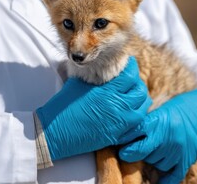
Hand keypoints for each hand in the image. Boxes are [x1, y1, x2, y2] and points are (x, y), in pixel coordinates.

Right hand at [36, 57, 151, 160]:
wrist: (54, 132)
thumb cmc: (63, 105)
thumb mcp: (78, 82)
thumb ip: (94, 72)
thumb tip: (103, 61)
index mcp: (107, 90)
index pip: (131, 74)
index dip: (132, 67)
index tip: (129, 64)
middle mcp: (117, 106)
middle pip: (140, 91)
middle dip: (137, 83)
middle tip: (131, 81)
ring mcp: (119, 122)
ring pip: (143, 108)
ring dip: (139, 100)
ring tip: (132, 96)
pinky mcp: (117, 135)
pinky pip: (137, 124)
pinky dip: (136, 116)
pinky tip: (130, 111)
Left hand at [119, 88, 196, 183]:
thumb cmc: (179, 108)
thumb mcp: (161, 108)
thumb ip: (146, 122)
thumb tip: (123, 134)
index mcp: (159, 121)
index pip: (133, 133)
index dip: (122, 139)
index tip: (116, 140)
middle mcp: (168, 138)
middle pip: (141, 153)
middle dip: (130, 153)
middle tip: (126, 151)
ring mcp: (178, 151)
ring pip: (154, 164)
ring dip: (150, 159)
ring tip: (154, 149)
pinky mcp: (186, 160)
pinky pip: (171, 177)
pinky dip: (162, 180)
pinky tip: (156, 179)